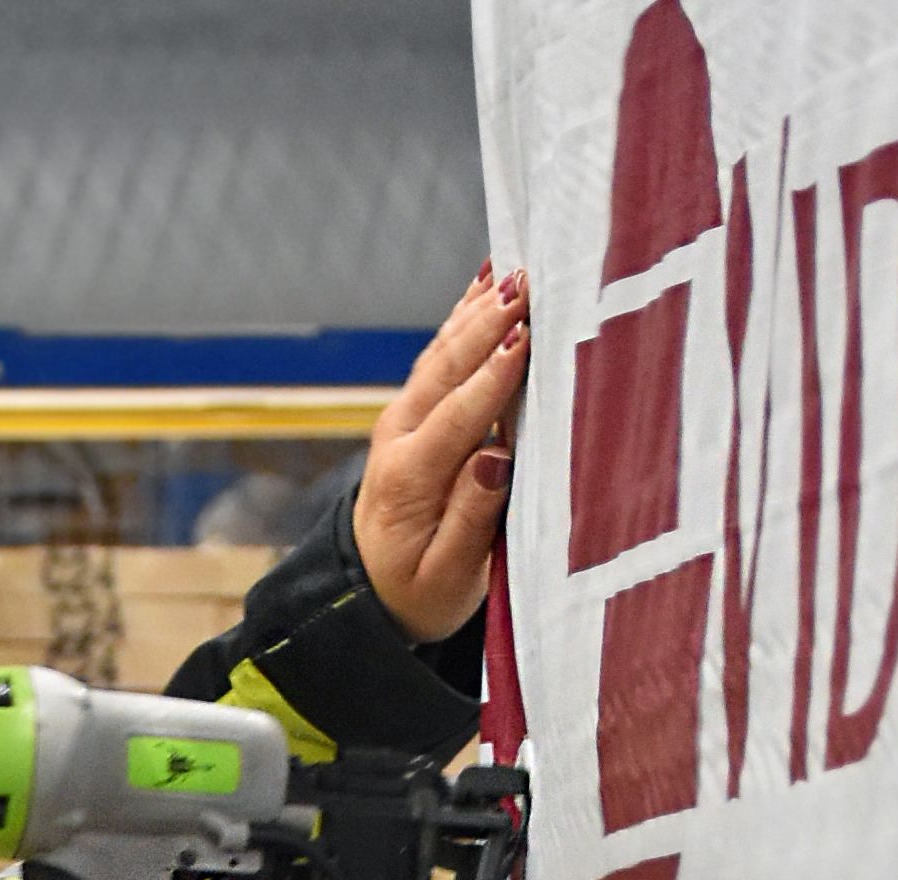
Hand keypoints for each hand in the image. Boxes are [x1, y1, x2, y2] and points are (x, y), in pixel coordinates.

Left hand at [355, 267, 525, 644]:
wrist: (368, 594)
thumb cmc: (420, 592)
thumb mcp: (450, 577)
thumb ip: (474, 518)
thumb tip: (497, 459)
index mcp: (411, 479)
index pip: (458, 417)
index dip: (493, 376)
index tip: (525, 336)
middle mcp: (400, 439)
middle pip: (448, 369)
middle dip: (488, 322)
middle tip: (529, 280)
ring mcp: (402, 421)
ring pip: (442, 354)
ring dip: (477, 309)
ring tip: (514, 267)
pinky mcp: (412, 414)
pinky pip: (440, 356)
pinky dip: (463, 317)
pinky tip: (485, 282)